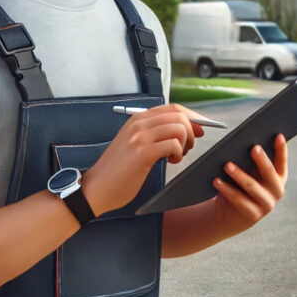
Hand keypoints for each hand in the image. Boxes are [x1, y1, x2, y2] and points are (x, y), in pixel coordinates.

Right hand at [82, 104, 205, 216]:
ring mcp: (140, 136)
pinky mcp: (143, 152)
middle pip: (179, 115)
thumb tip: (191, 127)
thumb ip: (157, 133)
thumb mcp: (136, 144)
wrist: (95, 188)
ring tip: (176, 156)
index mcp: (138, 119)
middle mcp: (139, 123)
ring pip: (179, 128)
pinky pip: (174, 144)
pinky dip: (179, 153)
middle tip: (188, 147)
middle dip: (192, 131)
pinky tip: (170, 161)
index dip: (192, 117)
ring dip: (185, 143)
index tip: (201, 129)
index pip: (174, 108)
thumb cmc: (119, 170)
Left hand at [211, 134, 288, 234]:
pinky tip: (217, 181)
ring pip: (251, 186)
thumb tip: (244, 143)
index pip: (282, 161)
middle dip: (262, 159)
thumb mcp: (248, 174)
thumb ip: (250, 162)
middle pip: (269, 172)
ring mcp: (266, 205)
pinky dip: (226, 189)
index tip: (278, 135)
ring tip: (227, 165)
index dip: (281, 149)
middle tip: (253, 148)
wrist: (229, 216)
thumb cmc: (239, 187)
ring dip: (239, 174)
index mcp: (278, 178)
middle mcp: (276, 191)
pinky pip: (238, 199)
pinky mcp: (252, 216)